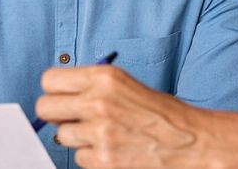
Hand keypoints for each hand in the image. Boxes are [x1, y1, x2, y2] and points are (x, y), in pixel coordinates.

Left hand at [36, 66, 237, 168]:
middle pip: (45, 108)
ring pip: (61, 136)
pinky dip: (92, 157)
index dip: (55, 90)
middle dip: (57, 115)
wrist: (191, 141)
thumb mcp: (126, 85)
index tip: (64, 97)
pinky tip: (113, 150)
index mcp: (105, 77)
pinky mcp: (103, 159)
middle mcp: (98, 102)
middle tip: (74, 118)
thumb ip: (92, 86)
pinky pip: (79, 158)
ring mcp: (99, 132)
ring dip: (78, 138)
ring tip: (104, 135)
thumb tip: (59, 97)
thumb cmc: (161, 114)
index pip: (49, 80)